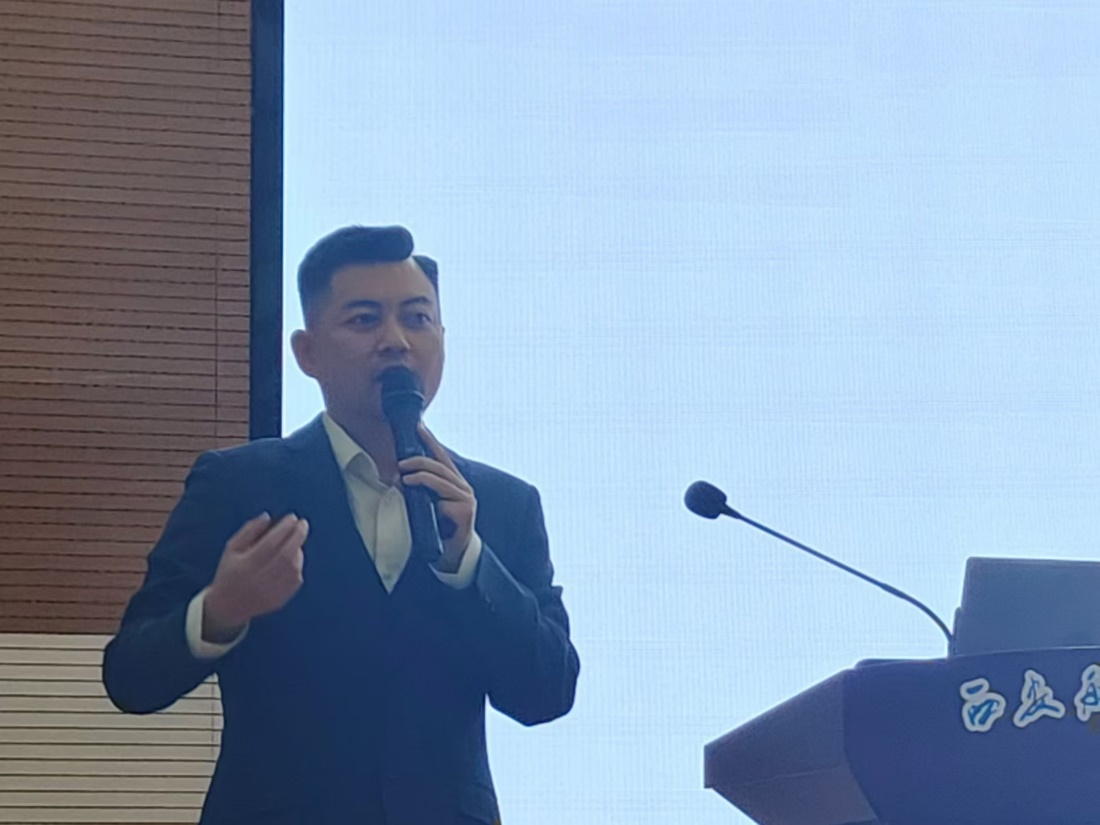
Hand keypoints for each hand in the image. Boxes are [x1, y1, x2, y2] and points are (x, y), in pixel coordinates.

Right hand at [203, 513, 307, 640]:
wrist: (228, 605)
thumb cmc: (230, 572)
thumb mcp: (232, 549)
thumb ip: (249, 531)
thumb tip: (267, 516)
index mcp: (246, 564)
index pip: (270, 543)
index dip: (284, 528)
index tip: (292, 517)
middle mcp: (260, 579)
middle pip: (286, 555)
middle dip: (298, 536)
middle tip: (303, 524)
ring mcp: (271, 591)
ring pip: (293, 567)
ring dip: (298, 550)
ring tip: (295, 541)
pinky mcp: (280, 599)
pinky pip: (296, 579)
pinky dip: (298, 566)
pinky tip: (293, 559)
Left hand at [398, 423, 476, 569]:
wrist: (453, 555)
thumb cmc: (439, 527)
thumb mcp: (427, 503)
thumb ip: (420, 489)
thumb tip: (400, 476)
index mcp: (454, 482)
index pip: (441, 456)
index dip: (429, 440)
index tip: (418, 426)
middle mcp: (462, 487)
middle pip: (439, 465)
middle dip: (417, 461)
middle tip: (401, 463)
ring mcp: (466, 499)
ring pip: (440, 480)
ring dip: (420, 477)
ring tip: (404, 478)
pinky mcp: (465, 512)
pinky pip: (444, 501)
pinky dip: (431, 501)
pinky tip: (426, 507)